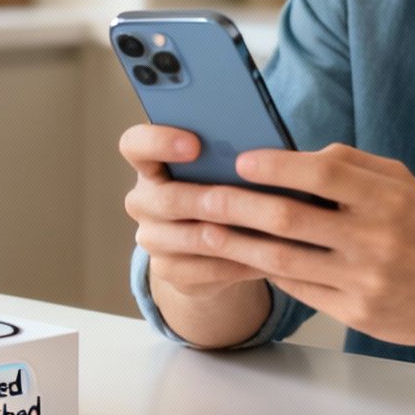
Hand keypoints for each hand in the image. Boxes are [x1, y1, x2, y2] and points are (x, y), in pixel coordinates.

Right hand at [119, 124, 268, 298]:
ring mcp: (151, 240)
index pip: (134, 145)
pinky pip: (208, 269)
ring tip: (279, 227)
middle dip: (214, 198)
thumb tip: (267, 148)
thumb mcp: (220, 167)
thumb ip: (230, 154)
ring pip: (195, 238)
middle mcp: (142, 202)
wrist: (207, 245)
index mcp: (149, 164)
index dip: (159, 142)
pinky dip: (245, 261)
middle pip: (168, 199)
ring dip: (241, 233)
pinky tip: (275, 255)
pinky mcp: (168, 272)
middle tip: (253, 195)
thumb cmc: (219, 186)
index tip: (194, 144)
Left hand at [190, 144, 414, 346]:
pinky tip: (242, 258)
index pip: (321, 172)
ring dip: (238, 243)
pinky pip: (299, 289)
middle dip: (237, 205)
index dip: (276, 165)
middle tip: (201, 195)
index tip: (240, 161)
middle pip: (290, 218)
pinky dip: (267, 271)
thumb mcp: (401, 184)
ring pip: (284, 259)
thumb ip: (352, 164)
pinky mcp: (357, 312)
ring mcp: (365, 279)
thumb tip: (293, 155)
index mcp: (387, 198)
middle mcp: (376, 238)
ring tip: (205, 230)